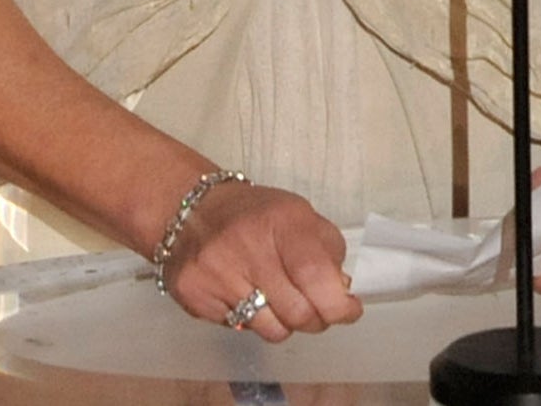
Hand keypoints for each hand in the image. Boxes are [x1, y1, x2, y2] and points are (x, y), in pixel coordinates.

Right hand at [162, 180, 361, 339]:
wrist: (192, 210)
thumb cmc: (256, 215)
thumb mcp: (300, 215)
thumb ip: (329, 251)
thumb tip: (342, 291)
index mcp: (281, 221)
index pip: (316, 275)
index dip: (339, 304)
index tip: (348, 309)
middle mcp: (247, 246)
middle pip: (298, 313)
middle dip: (315, 318)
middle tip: (311, 307)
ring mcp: (216, 273)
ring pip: (272, 330)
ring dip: (282, 322)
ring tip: (275, 299)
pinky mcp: (194, 294)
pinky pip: (239, 329)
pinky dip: (249, 320)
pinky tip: (243, 294)